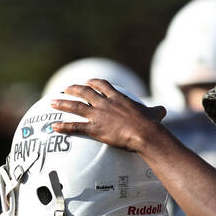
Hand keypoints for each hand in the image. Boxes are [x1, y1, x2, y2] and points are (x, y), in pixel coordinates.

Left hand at [50, 79, 166, 152]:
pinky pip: (75, 127)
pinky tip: (53, 127)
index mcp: (118, 98)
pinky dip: (63, 127)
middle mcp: (105, 103)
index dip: (93, 83)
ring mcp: (98, 115)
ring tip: (51, 102)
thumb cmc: (150, 125)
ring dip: (62, 104)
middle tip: (65, 89)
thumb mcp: (154, 114)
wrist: (144, 133)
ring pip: (75, 106)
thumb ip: (156, 111)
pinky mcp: (94, 128)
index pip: (102, 85)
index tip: (87, 82)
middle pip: (85, 92)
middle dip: (73, 89)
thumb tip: (164, 110)